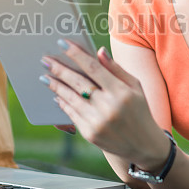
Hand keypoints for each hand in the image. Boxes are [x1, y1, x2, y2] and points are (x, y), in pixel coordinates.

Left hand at [40, 40, 169, 168]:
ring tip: (45, 77)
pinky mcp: (90, 134)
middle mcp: (108, 107)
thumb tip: (99, 51)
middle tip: (45, 60)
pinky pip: (71, 114)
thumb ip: (116, 69)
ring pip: (70, 99)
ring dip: (55, 86)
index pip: (93, 68)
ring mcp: (98, 122)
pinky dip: (63, 103)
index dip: (76, 54)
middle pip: (78, 82)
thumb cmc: (139, 110)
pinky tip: (57, 94)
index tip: (62, 43)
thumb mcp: (135, 87)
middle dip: (59, 69)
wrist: (144, 145)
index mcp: (121, 92)